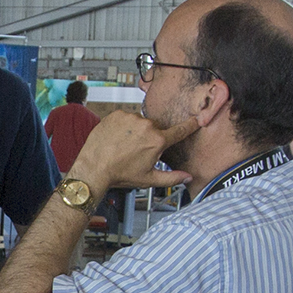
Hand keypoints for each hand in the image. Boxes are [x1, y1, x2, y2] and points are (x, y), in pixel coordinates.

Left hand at [71, 109, 189, 194]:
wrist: (94, 167)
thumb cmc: (120, 173)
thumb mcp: (149, 179)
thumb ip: (172, 177)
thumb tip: (188, 177)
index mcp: (157, 141)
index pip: (180, 130)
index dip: (190, 125)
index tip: (198, 119)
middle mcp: (146, 126)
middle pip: (156, 128)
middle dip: (151, 137)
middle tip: (138, 151)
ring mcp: (131, 118)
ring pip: (140, 123)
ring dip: (136, 131)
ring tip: (125, 145)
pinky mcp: (118, 113)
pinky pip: (126, 118)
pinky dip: (124, 126)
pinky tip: (117, 138)